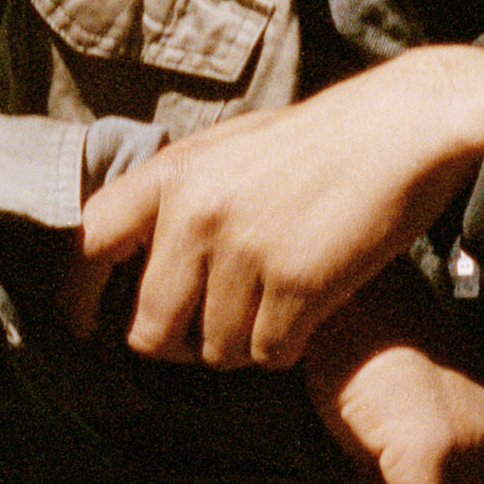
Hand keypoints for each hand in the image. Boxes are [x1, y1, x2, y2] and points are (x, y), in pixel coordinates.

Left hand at [75, 47, 483, 365]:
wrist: (402, 129)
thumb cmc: (322, 142)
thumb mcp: (233, 149)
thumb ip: (185, 195)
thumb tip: (139, 254)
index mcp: (174, 174)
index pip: (91, 240)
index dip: (80, 294)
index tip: (84, 326)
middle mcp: (196, 213)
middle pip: (150, 329)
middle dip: (179, 346)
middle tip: (210, 335)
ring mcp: (243, 250)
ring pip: (215, 350)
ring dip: (244, 344)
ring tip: (277, 304)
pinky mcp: (294, 284)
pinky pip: (268, 355)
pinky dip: (287, 346)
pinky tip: (310, 311)